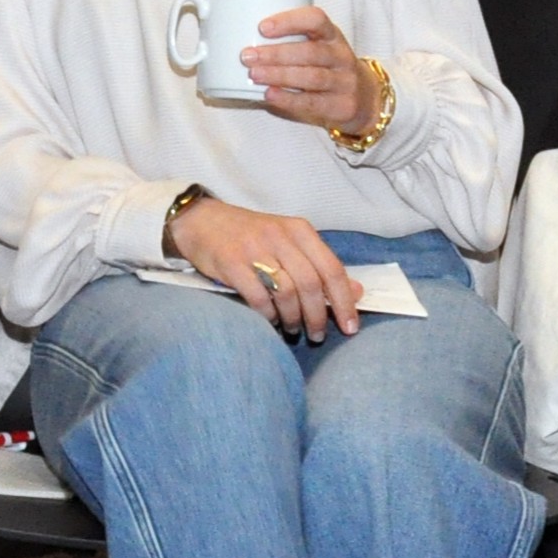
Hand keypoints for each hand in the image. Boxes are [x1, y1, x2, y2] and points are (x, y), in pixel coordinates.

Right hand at [168, 192, 362, 341]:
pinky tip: (270, 321)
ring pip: (287, 292)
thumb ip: (321, 266)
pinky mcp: (231, 263)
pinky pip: (258, 297)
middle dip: (318, 316)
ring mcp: (254, 249)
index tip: (350, 328)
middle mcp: (280, 236)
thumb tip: (356, 292)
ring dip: (294, 319)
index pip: (332, 269)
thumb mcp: (290, 243)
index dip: (345, 302)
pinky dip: (268, 315)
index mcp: (300, 230)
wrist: (201, 221)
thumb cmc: (251, 235)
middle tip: (317, 335)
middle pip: (311, 284)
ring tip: (293, 330)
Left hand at [243, 5, 378, 134]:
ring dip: (279, 75)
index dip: (289, 21)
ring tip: (254, 74)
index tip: (262, 27)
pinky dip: (288, 98)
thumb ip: (290, 41)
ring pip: (311, 77)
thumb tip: (240, 40)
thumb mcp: (318, 47)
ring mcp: (344, 82)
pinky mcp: (341, 106)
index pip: (316, 19)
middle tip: (247, 55)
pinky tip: (270, 95)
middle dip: (276, 53)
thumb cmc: (327, 67)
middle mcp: (341, 56)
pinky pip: (312, 102)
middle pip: (310, 52)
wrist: (363, 98)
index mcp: (332, 35)